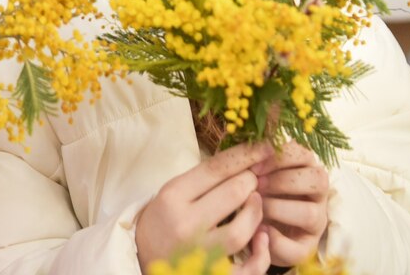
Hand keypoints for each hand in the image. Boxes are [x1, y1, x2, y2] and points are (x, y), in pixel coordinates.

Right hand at [136, 142, 272, 274]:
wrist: (144, 256)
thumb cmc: (165, 219)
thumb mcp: (175, 192)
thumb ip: (205, 180)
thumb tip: (246, 161)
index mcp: (173, 195)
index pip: (215, 168)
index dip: (245, 155)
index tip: (265, 147)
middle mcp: (185, 222)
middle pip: (232, 194)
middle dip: (251, 181)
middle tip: (254, 179)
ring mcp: (198, 251)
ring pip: (241, 230)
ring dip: (256, 212)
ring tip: (255, 203)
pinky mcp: (211, 273)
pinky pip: (246, 268)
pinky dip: (261, 254)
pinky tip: (263, 238)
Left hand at [253, 141, 328, 267]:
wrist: (246, 225)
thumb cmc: (248, 188)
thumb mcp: (247, 169)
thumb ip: (248, 156)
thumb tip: (240, 142)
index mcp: (303, 167)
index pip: (303, 153)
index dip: (279, 157)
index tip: (254, 165)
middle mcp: (316, 193)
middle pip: (317, 180)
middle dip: (283, 181)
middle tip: (256, 185)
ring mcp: (315, 221)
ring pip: (311, 213)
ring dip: (279, 209)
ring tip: (255, 207)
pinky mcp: (305, 248)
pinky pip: (298, 247)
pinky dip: (276, 241)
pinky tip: (257, 231)